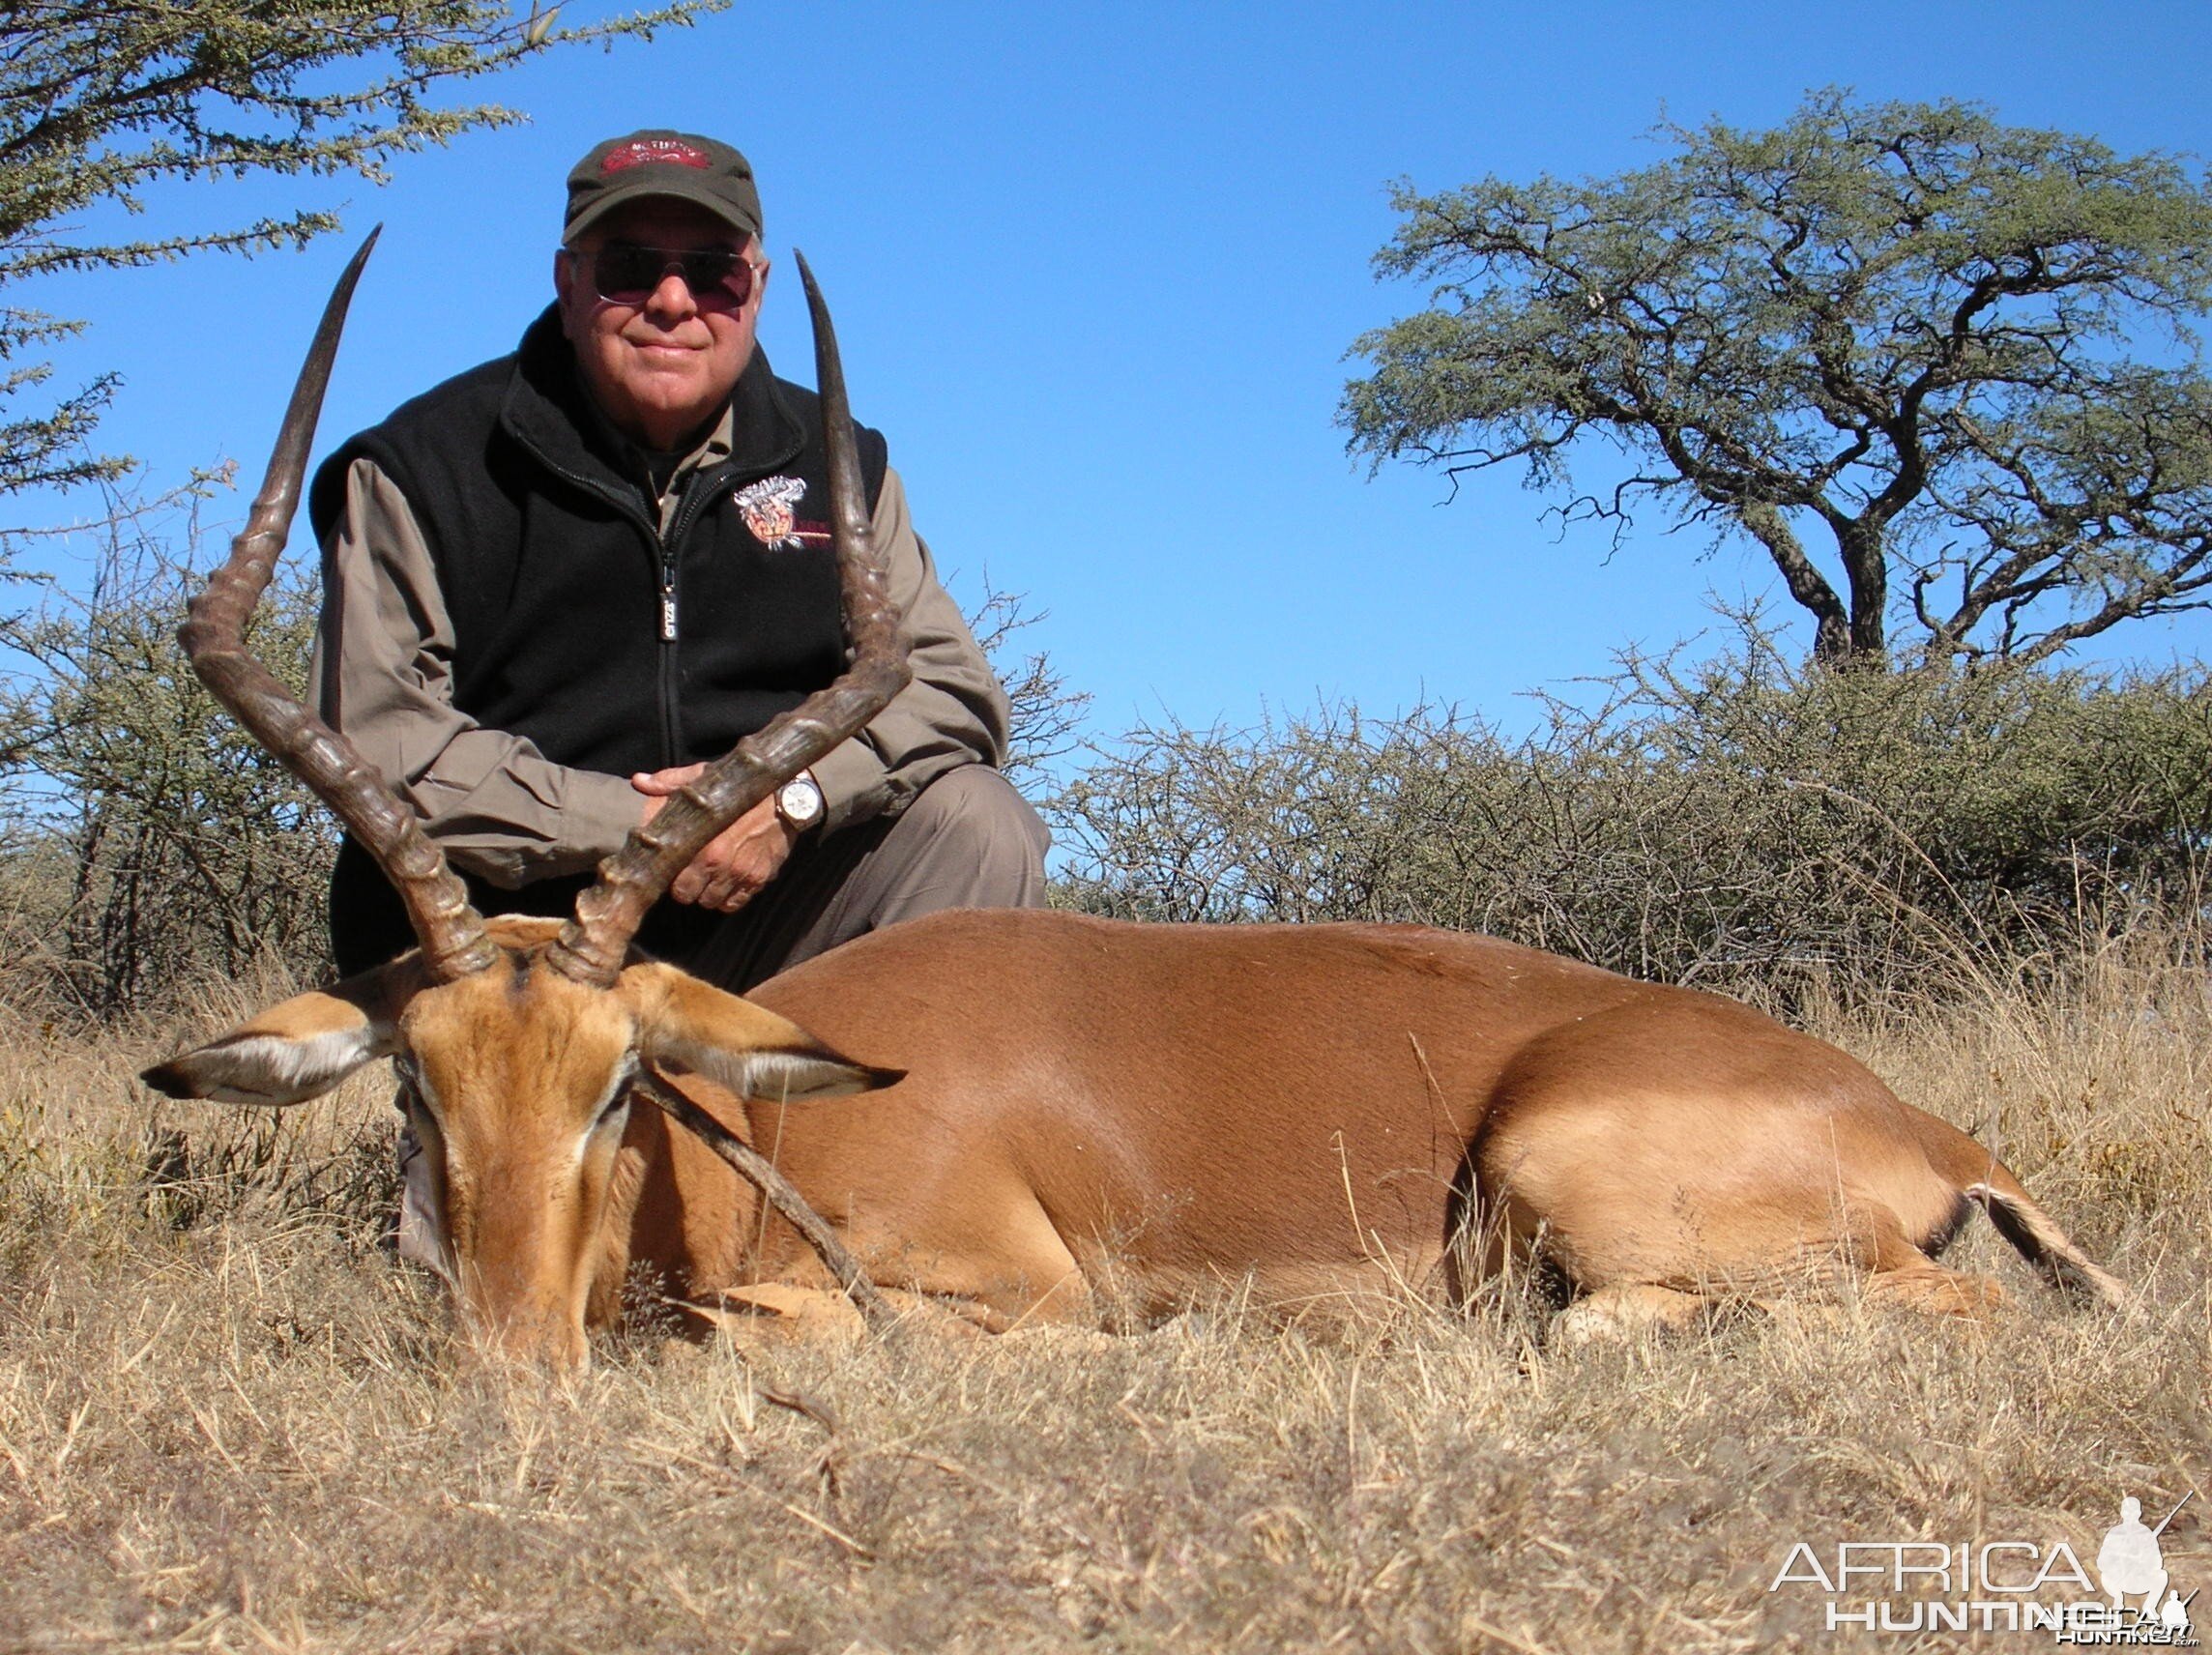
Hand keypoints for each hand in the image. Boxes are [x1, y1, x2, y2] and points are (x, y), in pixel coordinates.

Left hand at [631, 764, 799, 911]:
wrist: (786, 795)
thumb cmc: (742, 787)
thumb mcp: (703, 776)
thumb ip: (669, 782)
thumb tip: (639, 781)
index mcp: (702, 845)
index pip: (673, 882)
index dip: (670, 877)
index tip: (674, 867)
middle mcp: (720, 866)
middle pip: (690, 897)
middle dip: (687, 889)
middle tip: (691, 875)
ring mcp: (741, 875)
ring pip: (713, 903)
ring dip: (708, 894)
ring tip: (710, 878)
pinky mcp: (759, 879)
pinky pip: (736, 903)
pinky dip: (729, 898)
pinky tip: (728, 882)